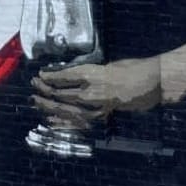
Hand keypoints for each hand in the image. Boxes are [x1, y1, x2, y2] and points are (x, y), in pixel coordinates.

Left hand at [30, 58, 160, 130]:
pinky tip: (51, 120)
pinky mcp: (100, 115)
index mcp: (91, 73)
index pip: (62, 77)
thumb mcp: (109, 64)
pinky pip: (76, 120)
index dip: (48, 77)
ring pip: (64, 108)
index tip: (39, 75)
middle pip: (59, 93)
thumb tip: (76, 75)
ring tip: (37, 102)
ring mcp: (94, 106)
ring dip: (48, 105)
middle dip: (44, 90)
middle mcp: (90, 91)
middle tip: (34, 87)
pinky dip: (62, 120)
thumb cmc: (132, 68)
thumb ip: (91, 72)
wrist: (151, 84)